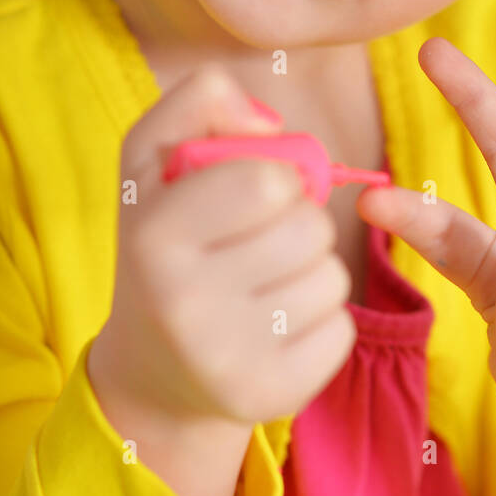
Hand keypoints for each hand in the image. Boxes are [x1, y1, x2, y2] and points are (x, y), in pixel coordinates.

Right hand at [89, 64, 356, 427]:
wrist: (154, 369)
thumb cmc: (167, 239)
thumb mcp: (155, 155)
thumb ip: (203, 98)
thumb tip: (272, 123)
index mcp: (155, 233)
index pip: (271, 181)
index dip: (275, 177)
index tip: (248, 195)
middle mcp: (182, 302)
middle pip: (311, 228)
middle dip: (299, 222)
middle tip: (257, 242)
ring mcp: (225, 359)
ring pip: (333, 277)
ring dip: (313, 269)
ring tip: (264, 285)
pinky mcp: (268, 397)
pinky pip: (342, 330)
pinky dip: (322, 320)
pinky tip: (276, 327)